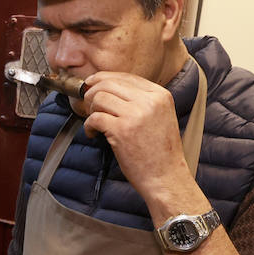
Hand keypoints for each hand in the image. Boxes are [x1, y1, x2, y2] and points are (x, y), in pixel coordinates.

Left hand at [79, 71, 202, 212]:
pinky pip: (94, 117)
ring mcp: (136, 114)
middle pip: (109, 83)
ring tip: (94, 122)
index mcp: (160, 95)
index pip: (126, 76)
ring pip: (99, 97)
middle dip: (92, 92)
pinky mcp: (122, 130)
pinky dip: (89, 125)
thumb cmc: (160, 152)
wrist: (166, 177)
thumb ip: (140, 101)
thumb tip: (108, 88)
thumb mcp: (159, 117)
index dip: (103, 79)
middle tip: (87, 104)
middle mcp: (149, 101)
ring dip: (90, 109)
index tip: (92, 85)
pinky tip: (94, 134)